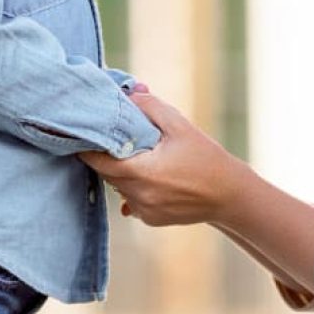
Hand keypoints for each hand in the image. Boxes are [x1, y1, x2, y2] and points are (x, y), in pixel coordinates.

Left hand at [79, 92, 248, 226]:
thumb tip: (128, 93)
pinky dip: (133, 185)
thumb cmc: (206, 156)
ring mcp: (144, 211)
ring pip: (117, 186)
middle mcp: (139, 196)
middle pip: (106, 172)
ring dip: (121, 170)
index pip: (98, 160)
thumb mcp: (179, 125)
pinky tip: (150, 173)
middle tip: (110, 135)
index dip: (88, 145)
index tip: (83, 130)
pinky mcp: (150, 220)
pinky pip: (130, 199)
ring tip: (137, 153)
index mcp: (142, 172)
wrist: (230, 195)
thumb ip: (150, 107)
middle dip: (106, 154)